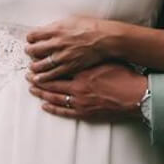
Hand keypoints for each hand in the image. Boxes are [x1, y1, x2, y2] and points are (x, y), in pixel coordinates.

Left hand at [24, 16, 115, 80]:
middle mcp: (57, 43)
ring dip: (34, 67)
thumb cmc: (91, 27)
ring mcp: (63, 57)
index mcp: (55, 30)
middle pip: (34, 50)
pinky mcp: (70, 67)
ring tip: (31, 68)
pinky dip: (44, 77)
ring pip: (41, 64)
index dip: (30, 38)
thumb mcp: (70, 20)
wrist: (105, 39)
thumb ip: (57, 27)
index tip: (30, 40)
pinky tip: (39, 79)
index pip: (34, 35)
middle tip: (28, 53)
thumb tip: (46, 31)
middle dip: (29, 52)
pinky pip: (53, 74)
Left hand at [28, 62, 146, 121]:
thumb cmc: (122, 75)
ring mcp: (80, 102)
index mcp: (81, 73)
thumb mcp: (103, 61)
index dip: (44, 68)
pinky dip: (53, 108)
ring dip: (42, 94)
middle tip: (28, 76)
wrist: (135, 95)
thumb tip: (76, 50)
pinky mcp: (85, 113)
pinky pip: (64, 112)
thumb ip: (88, 59)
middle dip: (38, 80)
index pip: (56, 70)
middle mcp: (77, 88)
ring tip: (32, 89)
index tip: (34, 64)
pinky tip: (45, 105)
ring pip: (55, 98)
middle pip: (52, 84)